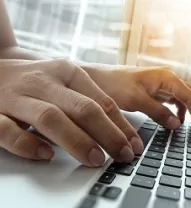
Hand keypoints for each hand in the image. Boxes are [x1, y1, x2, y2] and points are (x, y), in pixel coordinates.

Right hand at [0, 59, 142, 166]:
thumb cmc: (36, 81)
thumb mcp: (65, 82)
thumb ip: (88, 101)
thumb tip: (121, 133)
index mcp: (67, 72)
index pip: (102, 101)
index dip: (121, 126)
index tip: (134, 146)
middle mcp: (44, 81)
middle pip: (82, 108)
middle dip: (107, 134)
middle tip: (122, 155)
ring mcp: (17, 96)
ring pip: (50, 118)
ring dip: (77, 141)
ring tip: (95, 159)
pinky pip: (8, 130)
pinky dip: (28, 144)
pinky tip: (45, 155)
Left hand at [86, 65, 190, 134]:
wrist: (96, 79)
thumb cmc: (113, 84)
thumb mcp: (136, 100)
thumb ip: (158, 112)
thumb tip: (177, 124)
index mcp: (166, 77)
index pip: (190, 96)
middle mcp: (168, 78)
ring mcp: (163, 83)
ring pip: (187, 96)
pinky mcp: (156, 90)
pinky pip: (176, 99)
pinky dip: (181, 110)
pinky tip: (178, 120)